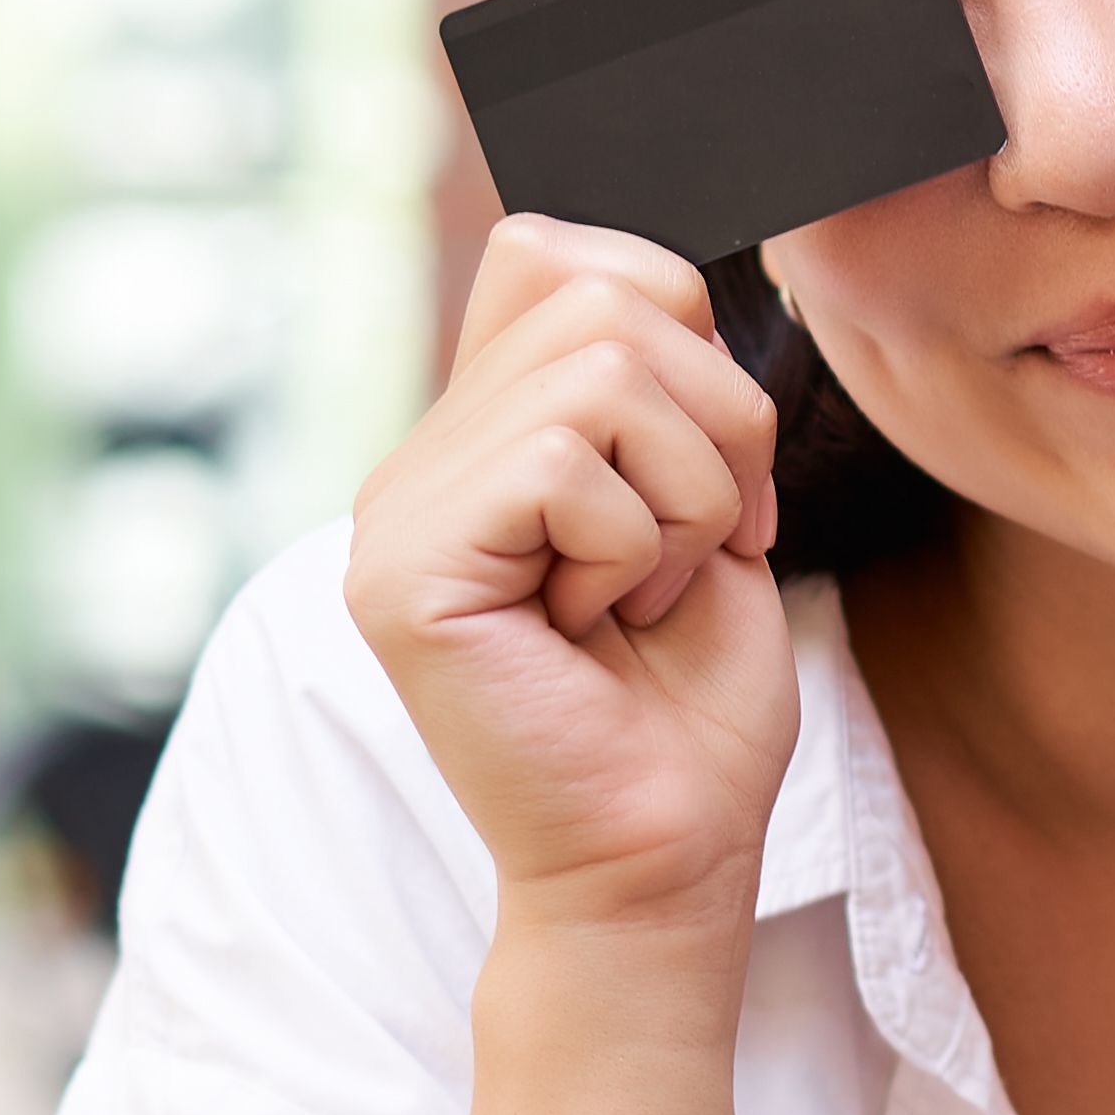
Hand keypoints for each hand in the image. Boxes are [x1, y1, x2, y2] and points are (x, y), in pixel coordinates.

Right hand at [346, 216, 796, 948]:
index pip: (555, 252)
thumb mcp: (704, 508)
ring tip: (636, 599)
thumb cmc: (688, 713)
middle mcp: (423, 464)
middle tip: (687, 554)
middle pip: (605, 298)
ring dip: (682, 498)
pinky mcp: (405, 574)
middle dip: (714, 430)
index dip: (675, 325)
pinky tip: (593, 628)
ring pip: (600, 372)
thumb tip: (674, 291)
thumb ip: (666, 390)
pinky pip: (559, 464)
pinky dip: (629, 548)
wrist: (664, 862)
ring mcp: (400, 515)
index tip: (711, 471)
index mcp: (482, 440)